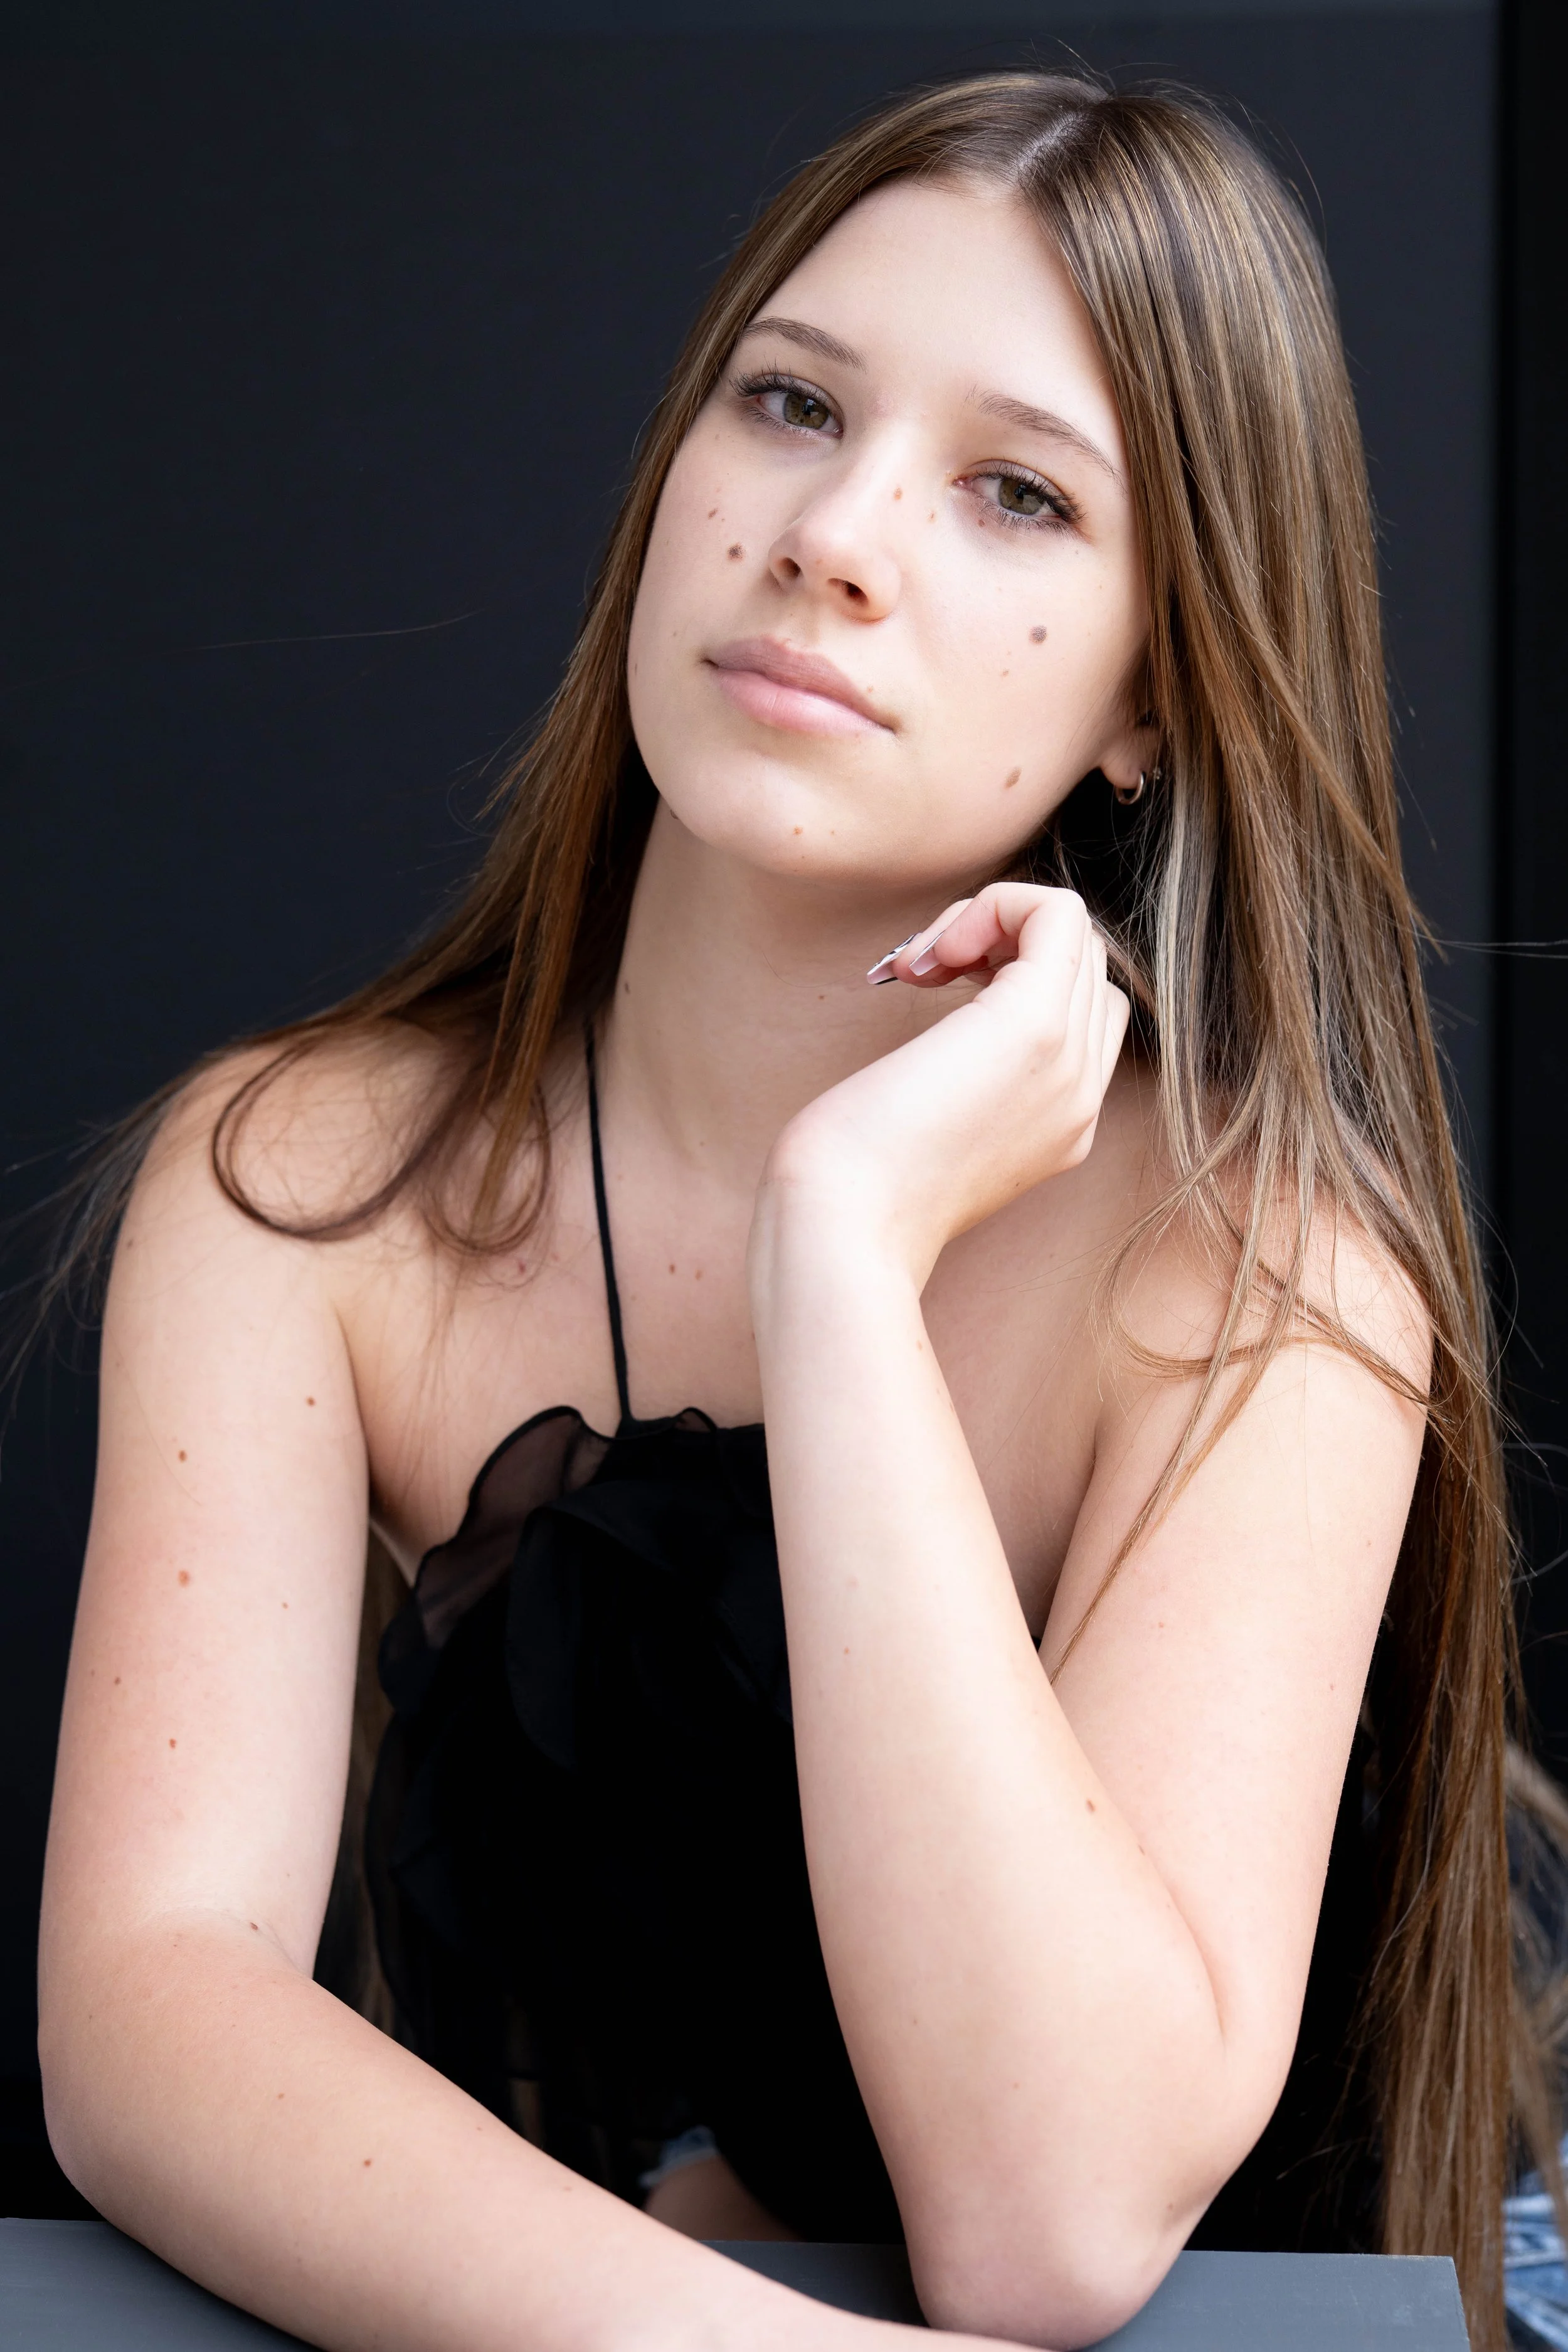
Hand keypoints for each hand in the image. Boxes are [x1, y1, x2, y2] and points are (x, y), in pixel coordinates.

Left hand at [758, 883, 1129, 1285]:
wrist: (844, 1226)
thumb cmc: (854, 1181)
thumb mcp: (927, 1124)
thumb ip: (963, 1074)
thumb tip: (945, 982)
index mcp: (1063, 1122)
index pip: (1083, 1008)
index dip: (1011, 972)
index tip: (930, 987)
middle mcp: (1082, 1095)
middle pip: (1082, 963)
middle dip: (1000, 938)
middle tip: (919, 968)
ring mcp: (1069, 1061)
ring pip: (1075, 931)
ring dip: (989, 918)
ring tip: (920, 962)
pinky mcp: (1033, 1025)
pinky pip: (1058, 912)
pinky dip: (993, 904)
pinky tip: (928, 955)